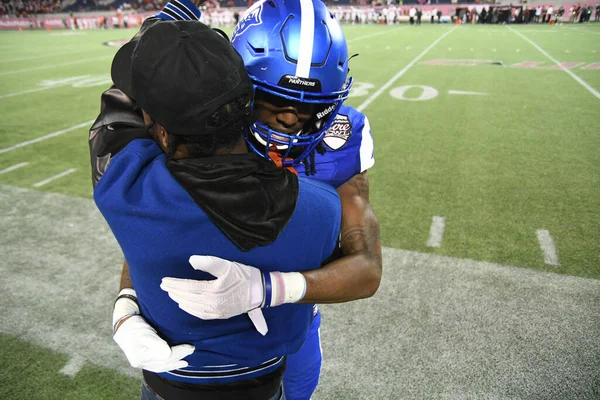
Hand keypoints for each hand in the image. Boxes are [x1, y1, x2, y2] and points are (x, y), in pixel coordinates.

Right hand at [112, 288, 193, 371]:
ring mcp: (141, 361)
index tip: (190, 346)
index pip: (165, 357)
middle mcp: (140, 362)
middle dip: (179, 357)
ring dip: (174, 363)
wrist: (123, 322)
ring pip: (161, 366)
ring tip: (185, 362)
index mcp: (140, 357)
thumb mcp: (145, 332)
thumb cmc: (134, 325)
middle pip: (163, 363)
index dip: (179, 352)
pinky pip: (157, 364)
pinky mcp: (143, 358)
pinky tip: (174, 363)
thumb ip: (155, 343)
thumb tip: (167, 353)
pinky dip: (167, 364)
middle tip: (192, 350)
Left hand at [160, 256, 306, 335]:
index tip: (163, 281)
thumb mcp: (227, 265)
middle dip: (174, 291)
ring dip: (180, 300)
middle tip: (163, 286)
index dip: (174, 284)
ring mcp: (216, 311)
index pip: (188, 287)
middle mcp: (212, 304)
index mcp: (212, 291)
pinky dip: (190, 310)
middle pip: (188, 298)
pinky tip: (186, 306)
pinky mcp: (221, 315)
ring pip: (193, 307)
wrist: (262, 292)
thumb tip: (190, 261)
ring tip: (172, 294)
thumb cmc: (245, 276)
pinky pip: (201, 314)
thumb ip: (208, 262)